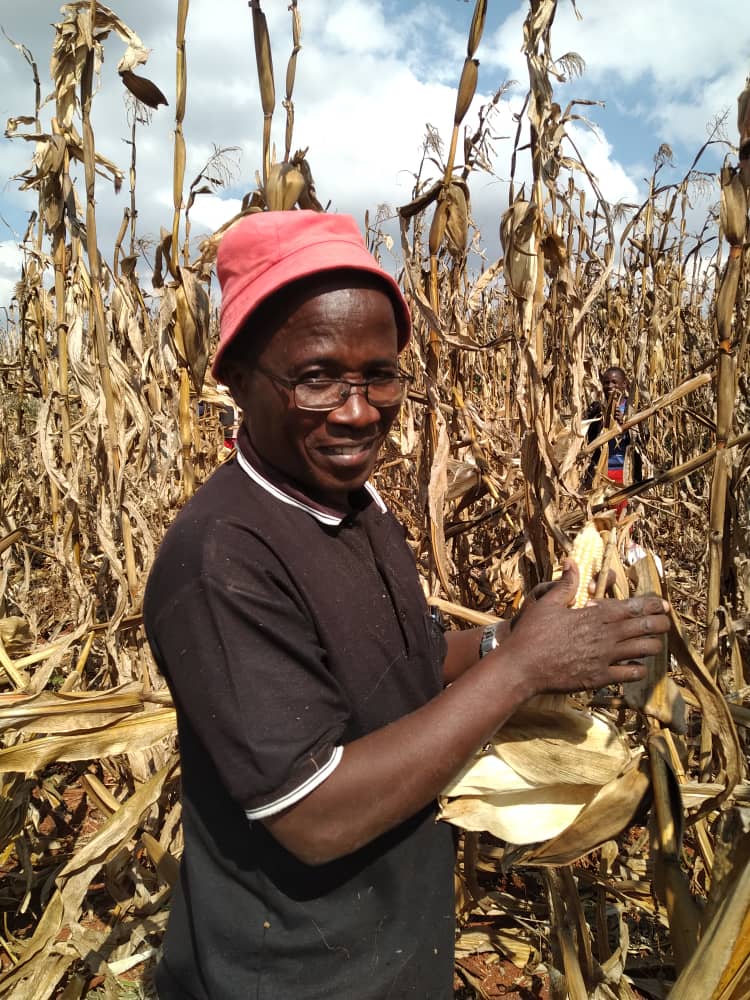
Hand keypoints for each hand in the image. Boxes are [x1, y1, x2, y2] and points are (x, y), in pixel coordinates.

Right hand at [495, 562, 669, 695]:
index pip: (632, 607)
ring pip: (641, 651)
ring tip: (657, 644)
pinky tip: (638, 667)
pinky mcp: (599, 678)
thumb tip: (572, 561)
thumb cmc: (532, 633)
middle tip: (667, 622)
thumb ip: (566, 584)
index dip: (651, 605)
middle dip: (659, 623)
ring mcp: (604, 658)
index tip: (663, 604)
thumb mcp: (547, 603)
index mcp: (595, 615)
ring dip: (653, 646)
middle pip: (643, 628)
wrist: (522, 667)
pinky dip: (638, 670)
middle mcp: (605, 636)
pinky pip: (629, 674)